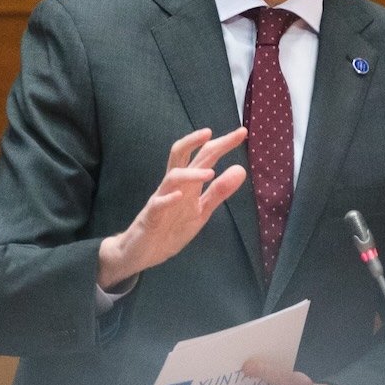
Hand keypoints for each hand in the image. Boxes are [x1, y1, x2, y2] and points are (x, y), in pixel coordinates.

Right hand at [97, 127, 247, 288]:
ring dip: (190, 174)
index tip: (242, 132)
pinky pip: (158, 205)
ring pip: (172, 177)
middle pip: (181, 155)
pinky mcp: (151, 217)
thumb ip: (219, 192)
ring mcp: (161, 200)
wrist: (142, 253)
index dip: (222, 144)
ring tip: (210, 173)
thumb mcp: (201, 211)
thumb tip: (241, 169)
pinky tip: (180, 196)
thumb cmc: (170, 229)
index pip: (204, 157)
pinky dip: (168, 199)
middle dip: (197, 142)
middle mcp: (173, 186)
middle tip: (214, 132)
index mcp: (187, 184)